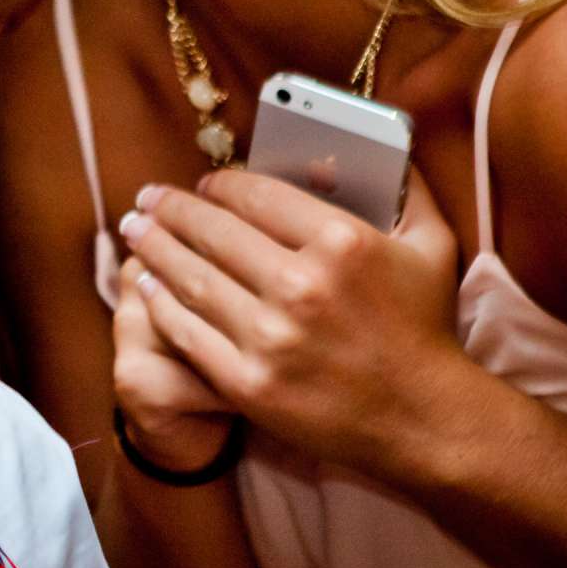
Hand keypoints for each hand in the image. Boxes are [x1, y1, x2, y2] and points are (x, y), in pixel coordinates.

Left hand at [121, 168, 463, 478]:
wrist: (427, 421)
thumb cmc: (426, 328)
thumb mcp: (432, 247)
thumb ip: (407, 190)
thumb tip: (386, 146)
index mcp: (342, 242)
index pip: (256, 195)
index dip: (220, 184)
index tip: (204, 183)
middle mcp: (301, 286)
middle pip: (213, 232)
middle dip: (172, 209)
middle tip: (147, 197)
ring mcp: (271, 337)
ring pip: (191, 278)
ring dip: (154, 248)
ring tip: (134, 230)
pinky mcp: (248, 382)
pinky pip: (187, 332)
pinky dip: (160, 303)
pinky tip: (145, 284)